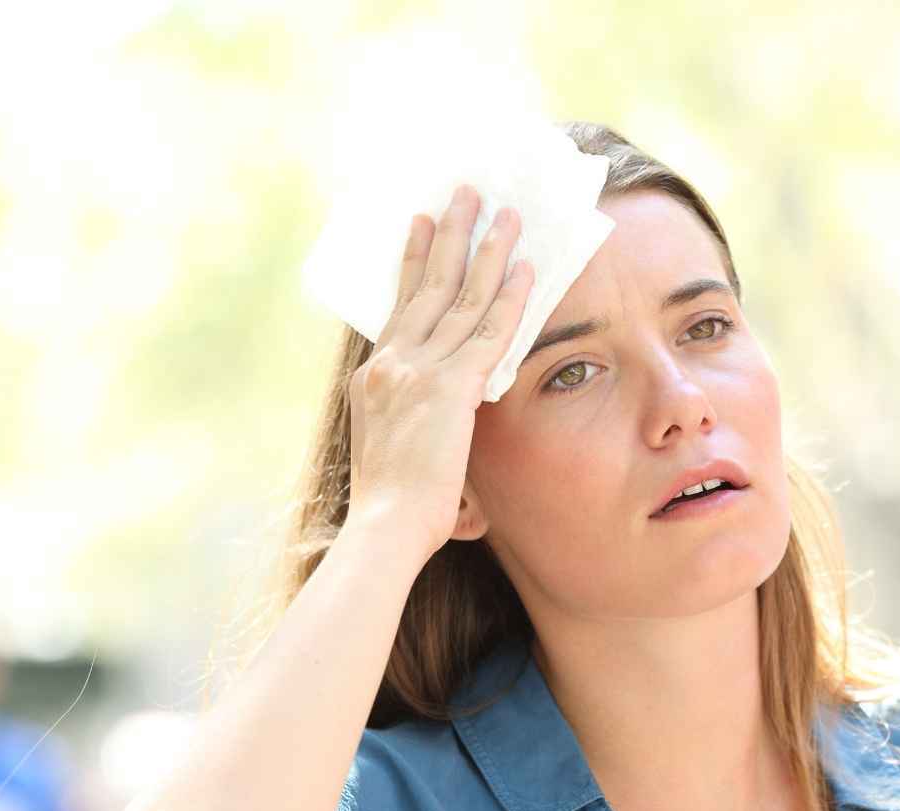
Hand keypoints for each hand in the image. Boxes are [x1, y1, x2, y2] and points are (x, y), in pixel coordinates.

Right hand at [346, 183, 533, 561]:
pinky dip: (508, 296)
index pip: (400, 305)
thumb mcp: (398, 451)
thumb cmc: (393, 508)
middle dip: (448, 234)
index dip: (413, 260)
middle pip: (426, 283)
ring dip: (485, 249)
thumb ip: (420, 426)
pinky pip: (487, 331)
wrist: (383, 529)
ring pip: (458, 295)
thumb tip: (439, 435)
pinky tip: (525, 268)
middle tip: (465, 193)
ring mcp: (418, 371)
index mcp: (375, 377)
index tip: (421, 222)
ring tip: (503, 212)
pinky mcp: (450, 388)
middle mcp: (391, 362)